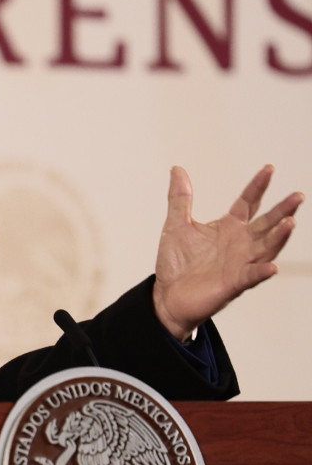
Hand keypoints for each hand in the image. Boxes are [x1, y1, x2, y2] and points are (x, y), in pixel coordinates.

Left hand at [152, 165, 302, 340]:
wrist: (167, 295)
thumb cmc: (176, 262)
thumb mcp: (176, 225)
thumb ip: (180, 198)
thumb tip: (177, 168)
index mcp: (228, 227)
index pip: (248, 202)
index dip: (258, 186)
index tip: (268, 168)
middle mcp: (240, 243)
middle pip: (266, 223)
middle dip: (282, 210)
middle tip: (297, 196)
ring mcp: (240, 263)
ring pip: (266, 247)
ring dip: (279, 237)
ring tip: (290, 223)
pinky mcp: (233, 283)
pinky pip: (251, 276)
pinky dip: (261, 272)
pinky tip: (271, 267)